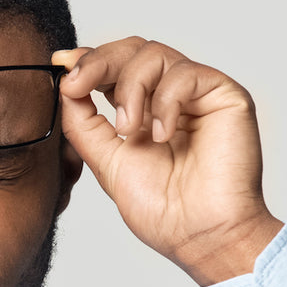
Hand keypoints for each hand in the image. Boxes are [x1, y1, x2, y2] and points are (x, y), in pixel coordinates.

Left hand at [54, 38, 283, 285]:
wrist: (200, 236)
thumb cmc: (163, 211)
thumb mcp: (107, 162)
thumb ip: (84, 125)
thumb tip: (64, 87)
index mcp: (143, 111)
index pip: (115, 68)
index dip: (88, 60)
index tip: (61, 63)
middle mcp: (171, 97)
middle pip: (133, 50)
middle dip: (99, 62)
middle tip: (77, 83)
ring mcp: (198, 95)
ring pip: (155, 54)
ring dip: (130, 88)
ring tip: (129, 130)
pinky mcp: (225, 96)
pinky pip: (186, 74)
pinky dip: (165, 102)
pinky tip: (162, 135)